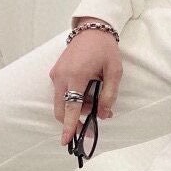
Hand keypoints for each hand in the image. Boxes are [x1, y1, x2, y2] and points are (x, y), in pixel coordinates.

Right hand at [49, 22, 121, 145]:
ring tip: (95, 99)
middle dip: (74, 120)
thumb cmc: (105, 49)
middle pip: (62, 109)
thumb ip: (109, 95)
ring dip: (76, 108)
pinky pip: (61, 93)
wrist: (92, 29)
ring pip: (62, 102)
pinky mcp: (56, 72)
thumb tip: (103, 115)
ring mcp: (56, 74)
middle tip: (91, 123)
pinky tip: (87, 92)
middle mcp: (61, 76)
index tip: (66, 141)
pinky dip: (72, 99)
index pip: (70, 107)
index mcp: (76, 75)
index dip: (69, 126)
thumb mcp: (114, 72)